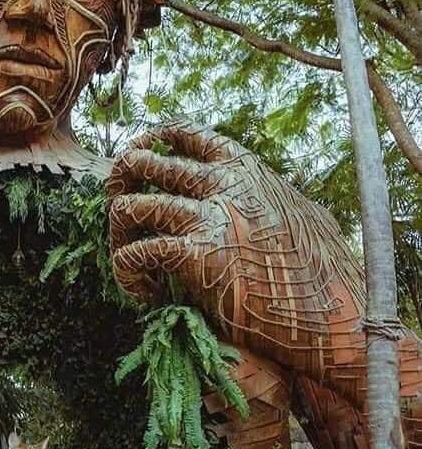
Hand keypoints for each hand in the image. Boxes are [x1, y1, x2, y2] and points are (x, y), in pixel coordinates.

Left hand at [107, 121, 366, 351]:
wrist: (331, 313)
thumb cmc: (321, 272)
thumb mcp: (302, 214)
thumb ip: (274, 196)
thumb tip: (274, 189)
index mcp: (245, 169)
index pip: (185, 134)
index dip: (152, 140)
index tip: (136, 154)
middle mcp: (222, 184)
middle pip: (143, 161)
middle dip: (119, 180)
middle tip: (120, 212)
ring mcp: (207, 217)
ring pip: (130, 205)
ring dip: (117, 233)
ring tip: (127, 258)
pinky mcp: (196, 255)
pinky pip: (135, 253)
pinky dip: (126, 271)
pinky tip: (142, 292)